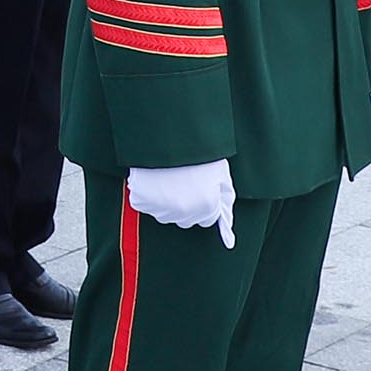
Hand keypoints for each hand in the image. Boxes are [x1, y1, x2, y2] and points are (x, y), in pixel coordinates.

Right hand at [123, 161, 237, 246]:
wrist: (168, 132)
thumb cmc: (199, 151)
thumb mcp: (221, 174)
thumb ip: (226, 203)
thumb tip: (229, 238)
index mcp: (207, 206)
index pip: (206, 220)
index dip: (204, 202)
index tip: (199, 187)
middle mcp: (185, 212)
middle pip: (186, 219)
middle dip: (186, 204)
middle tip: (183, 180)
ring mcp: (161, 208)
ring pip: (165, 214)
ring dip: (166, 201)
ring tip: (168, 177)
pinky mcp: (141, 201)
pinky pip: (145, 205)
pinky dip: (147, 195)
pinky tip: (153, 178)